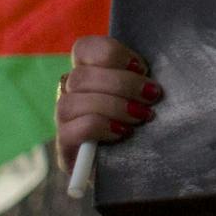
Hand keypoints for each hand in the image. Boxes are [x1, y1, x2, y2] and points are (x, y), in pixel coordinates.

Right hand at [54, 36, 161, 165]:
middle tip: (151, 96)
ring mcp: (63, 119)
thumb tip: (151, 76)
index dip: (112, 53)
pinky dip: (101, 127)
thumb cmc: (142, 123)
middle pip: (81, 76)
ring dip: (113, 106)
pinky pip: (72, 130)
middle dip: (122, 84)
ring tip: (141, 116)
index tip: (141, 67)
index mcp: (88, 72)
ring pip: (73, 101)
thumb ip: (140, 79)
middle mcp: (69, 92)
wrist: (129, 167)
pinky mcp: (65, 146)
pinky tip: (122, 132)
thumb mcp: (143, 95)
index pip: (83, 48)